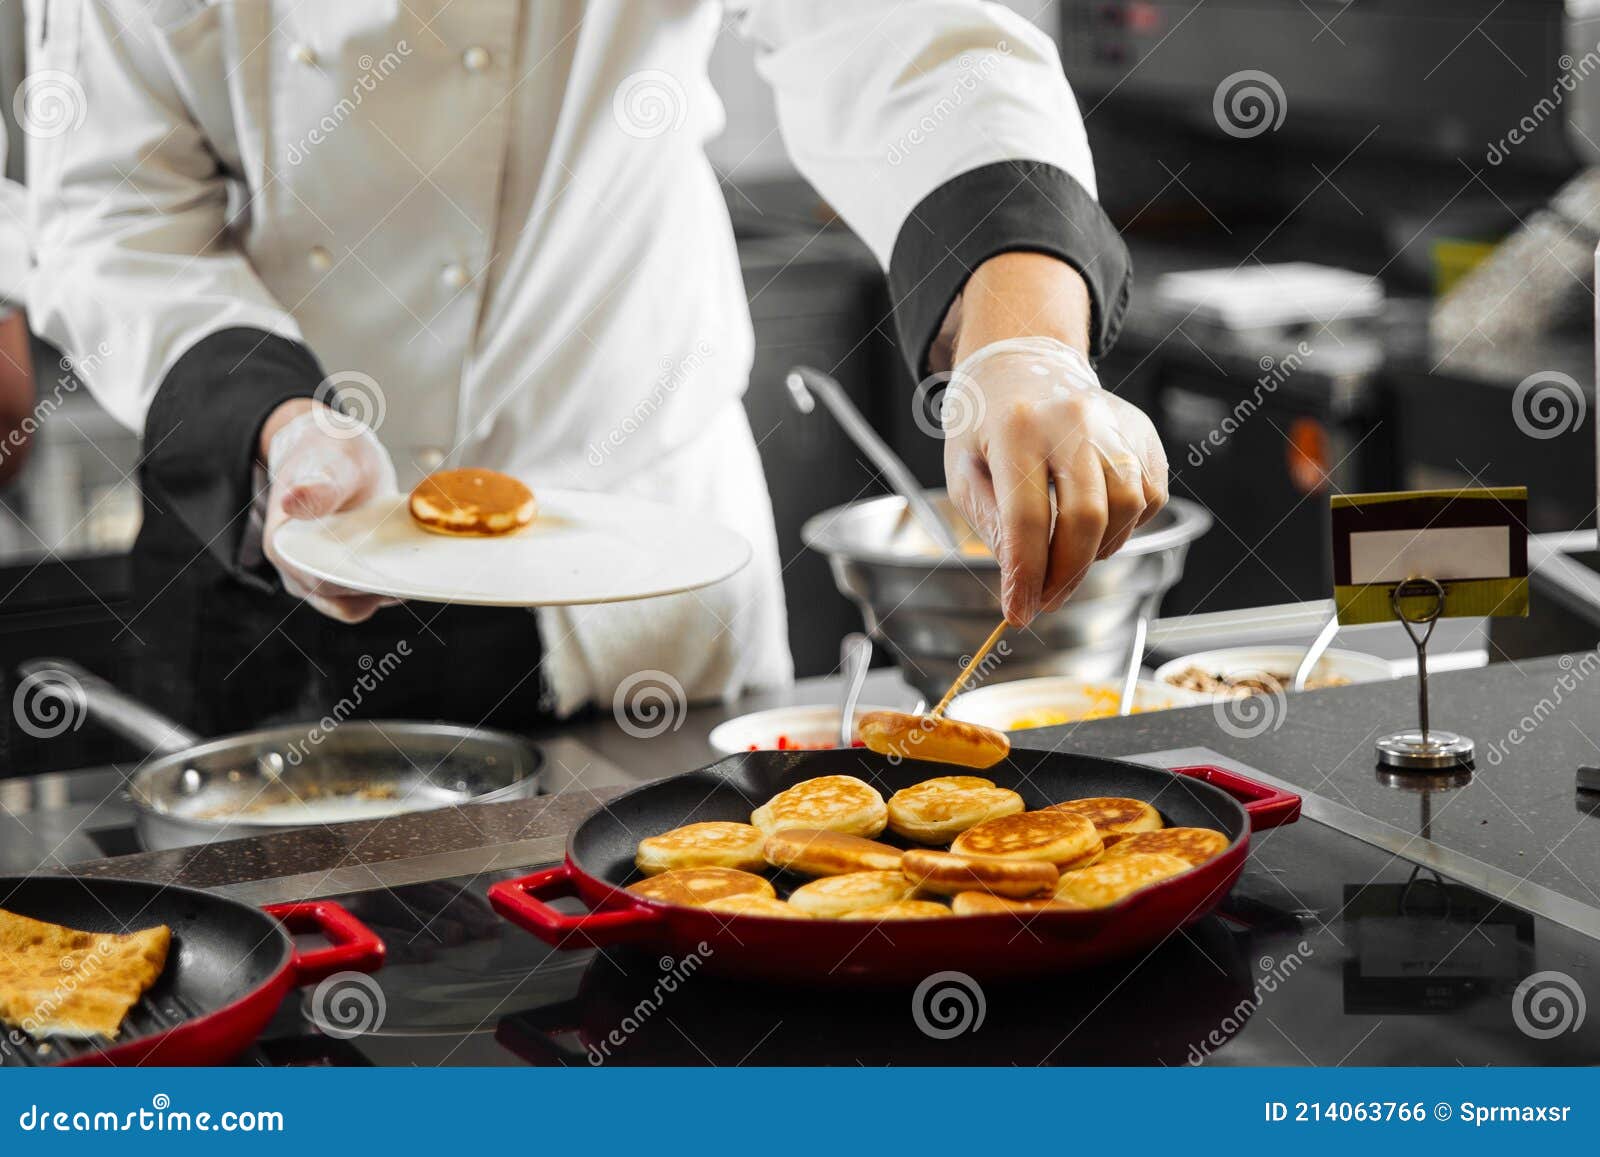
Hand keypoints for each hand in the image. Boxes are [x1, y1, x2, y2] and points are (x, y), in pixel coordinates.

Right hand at [259, 400, 399, 622]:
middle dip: (384, 589)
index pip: (325, 585)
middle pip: (346, 602)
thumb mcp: (329, 461)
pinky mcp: (347, 573)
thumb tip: (292, 502)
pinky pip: (371, 591)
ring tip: (419, 562)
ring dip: (391, 587)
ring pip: (361, 602)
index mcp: (285, 547)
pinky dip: (393, 581)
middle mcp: (299, 570)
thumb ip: (317, 486)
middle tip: (421, 567)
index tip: (400, 574)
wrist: (332, 450)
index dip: (363, 585)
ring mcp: (322, 576)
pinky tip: (415, 560)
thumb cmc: (327, 452)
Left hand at [943, 338, 1166, 624]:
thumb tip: (1023, 578)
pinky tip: (1094, 525)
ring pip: (1127, 508)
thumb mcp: (964, 472)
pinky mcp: (1142, 432)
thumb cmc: (985, 426)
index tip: (1020, 613)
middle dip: (1067, 573)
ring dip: (1099, 551)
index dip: (1026, 575)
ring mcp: (1114, 422)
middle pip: (1086, 517)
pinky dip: (1126, 526)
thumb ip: (992, 525)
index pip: (1027, 518)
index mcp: (1016, 428)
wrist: (1020, 365)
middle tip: (1046, 599)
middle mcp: (1073, 419)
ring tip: (1067, 558)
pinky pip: (1150, 497)